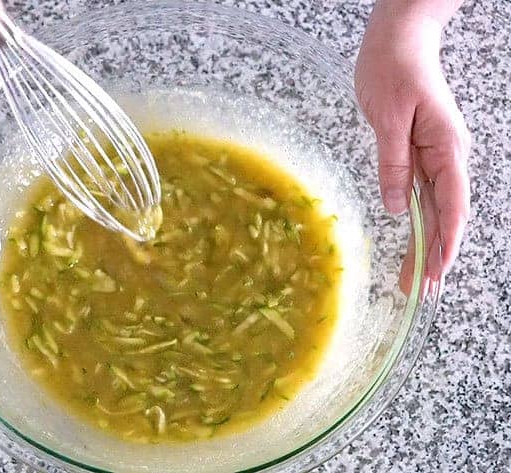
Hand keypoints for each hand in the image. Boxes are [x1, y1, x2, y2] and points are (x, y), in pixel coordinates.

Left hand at [355, 2, 470, 294]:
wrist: (397, 40)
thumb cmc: (393, 70)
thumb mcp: (388, 119)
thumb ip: (394, 164)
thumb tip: (396, 208)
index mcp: (446, 149)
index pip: (451, 206)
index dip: (444, 243)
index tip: (434, 273)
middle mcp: (446, 156)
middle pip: (443, 215)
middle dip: (432, 253)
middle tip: (418, 289)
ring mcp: (435, 155)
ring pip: (433, 208)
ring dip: (425, 242)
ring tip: (414, 275)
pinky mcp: (419, 152)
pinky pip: (421, 193)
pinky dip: (417, 219)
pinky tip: (412, 239)